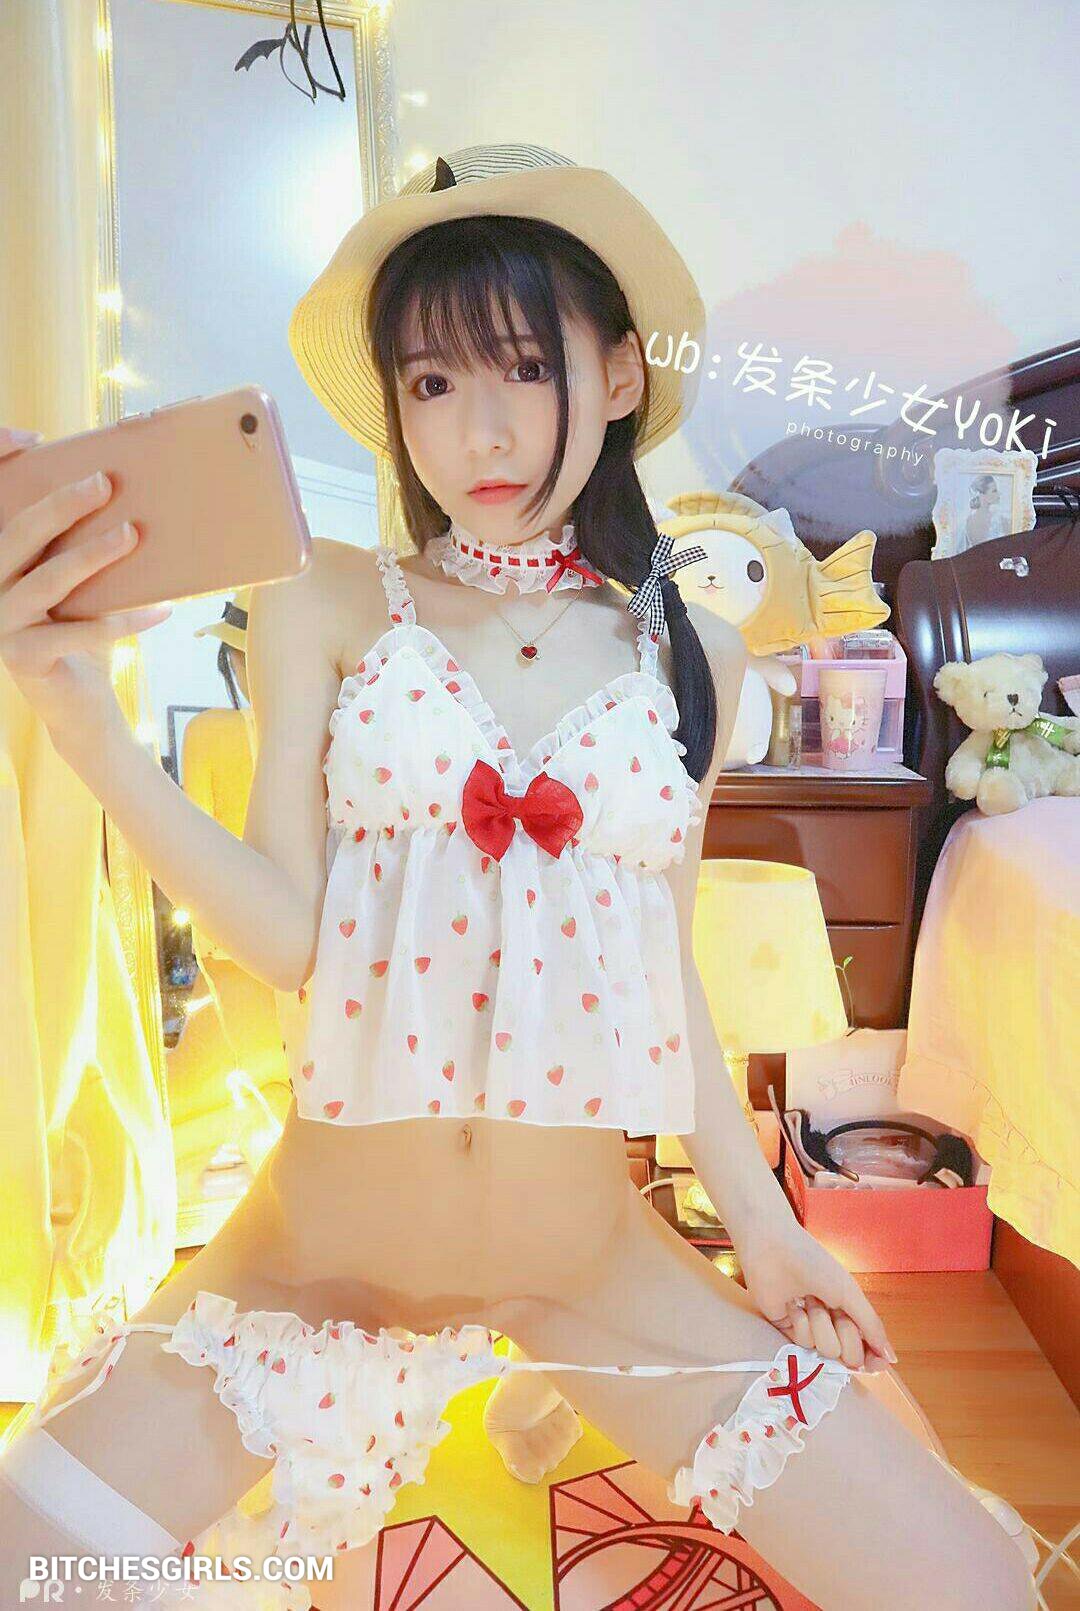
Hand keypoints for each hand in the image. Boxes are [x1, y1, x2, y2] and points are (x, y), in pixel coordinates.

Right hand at [0, 426, 170, 740]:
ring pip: (48, 579)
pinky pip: (76, 632)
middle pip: (20, 532)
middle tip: (105, 483)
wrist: (77, 700)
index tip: (31, 439)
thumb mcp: (77, 579)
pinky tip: (160, 609)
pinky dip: (122, 620)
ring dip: (93, 555)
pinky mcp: (22, 657)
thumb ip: (77, 542)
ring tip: (132, 535)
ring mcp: (0, 621)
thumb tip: (122, 491)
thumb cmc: (79, 627)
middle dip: (63, 504)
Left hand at [737, 1217, 897, 1373]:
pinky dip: (799, 1322)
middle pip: (849, 1353)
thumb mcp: (849, 1292)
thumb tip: (891, 1359)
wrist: (772, 1248)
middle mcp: (831, 1322)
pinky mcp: (787, 1329)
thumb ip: (871, 1325)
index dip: (871, 1358)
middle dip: (844, 1333)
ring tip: (808, 1299)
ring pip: (826, 1350)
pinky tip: (791, 1303)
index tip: (875, 1365)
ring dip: (819, 1323)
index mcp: (850, 1310)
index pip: (867, 1347)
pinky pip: (802, 1343)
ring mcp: (810, 1327)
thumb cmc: (813, 1263)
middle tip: (834, 1309)